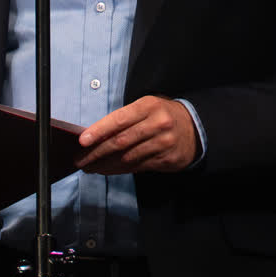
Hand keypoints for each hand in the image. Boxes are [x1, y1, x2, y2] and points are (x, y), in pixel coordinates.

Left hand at [74, 96, 198, 174]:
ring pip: (127, 157)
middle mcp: (158, 124)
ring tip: (90, 167)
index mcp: (149, 106)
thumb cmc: (162, 115)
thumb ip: (124, 119)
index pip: (119, 119)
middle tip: (80, 160)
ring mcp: (164, 143)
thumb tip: (94, 135)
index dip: (99, 131)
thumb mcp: (146, 108)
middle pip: (121, 141)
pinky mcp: (167, 159)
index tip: (82, 140)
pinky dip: (119, 170)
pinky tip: (107, 170)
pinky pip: (137, 167)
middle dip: (96, 153)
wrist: (195, 128)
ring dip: (104, 164)